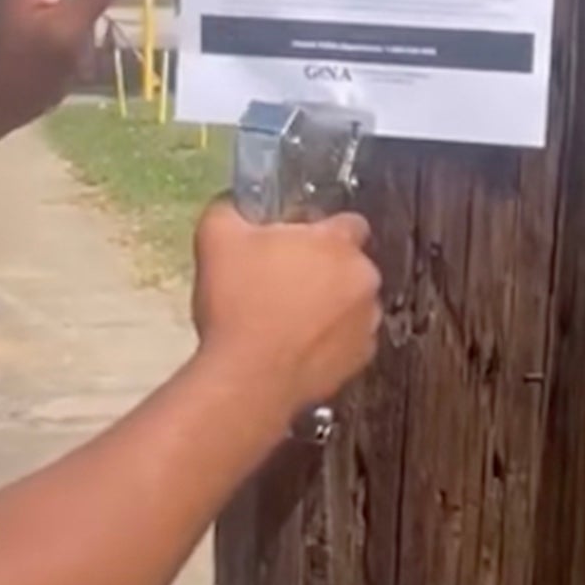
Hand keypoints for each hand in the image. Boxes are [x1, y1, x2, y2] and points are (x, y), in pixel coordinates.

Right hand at [191, 200, 382, 425]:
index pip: (349, 223)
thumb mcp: (217, 237)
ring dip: (330, 306)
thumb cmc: (236, 302)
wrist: (247, 380)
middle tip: (283, 284)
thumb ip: (230, 209)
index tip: (296, 245)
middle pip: (349, 265)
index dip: (322, 231)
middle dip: (324, 270)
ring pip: (352, 303)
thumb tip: (235, 204)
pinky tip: (296, 349)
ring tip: (287, 322)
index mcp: (338, 243)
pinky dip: (329, 342)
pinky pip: (348, 340)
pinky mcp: (360, 359)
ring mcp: (367, 322)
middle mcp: (364, 278)